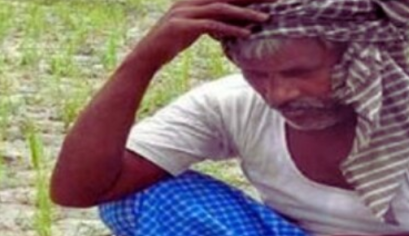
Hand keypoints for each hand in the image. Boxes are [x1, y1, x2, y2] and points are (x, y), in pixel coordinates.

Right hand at [133, 0, 271, 67]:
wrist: (144, 57)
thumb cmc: (166, 46)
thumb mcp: (188, 32)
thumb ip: (205, 25)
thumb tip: (221, 27)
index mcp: (191, 1)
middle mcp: (188, 3)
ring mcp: (185, 13)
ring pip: (221, 9)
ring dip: (245, 14)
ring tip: (264, 19)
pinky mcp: (183, 27)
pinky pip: (212, 26)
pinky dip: (230, 29)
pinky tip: (245, 34)